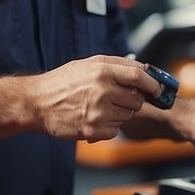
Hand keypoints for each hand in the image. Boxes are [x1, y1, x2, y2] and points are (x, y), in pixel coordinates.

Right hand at [29, 55, 161, 141]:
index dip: (153, 84)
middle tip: (117, 98)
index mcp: (102, 71)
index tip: (158, 89)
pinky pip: (115, 130)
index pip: (139, 76)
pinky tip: (94, 118)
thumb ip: (116, 65)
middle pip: (137, 99)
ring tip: (99, 106)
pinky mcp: (93, 129)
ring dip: (119, 113)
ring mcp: (98, 112)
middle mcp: (102, 90)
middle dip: (132, 100)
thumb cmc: (63, 82)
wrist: (36, 102)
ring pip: (127, 116)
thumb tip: (144, 70)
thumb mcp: (89, 64)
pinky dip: (109, 126)